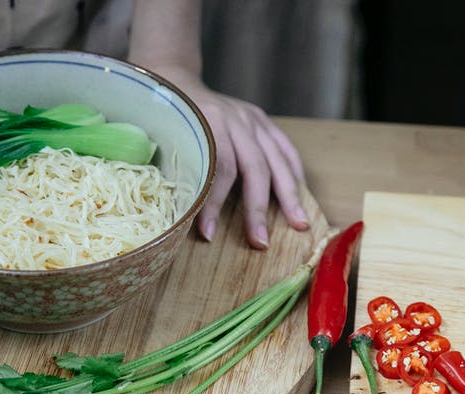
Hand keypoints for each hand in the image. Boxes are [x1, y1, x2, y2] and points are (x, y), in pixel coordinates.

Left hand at [149, 66, 309, 248]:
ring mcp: (253, 118)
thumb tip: (183, 215)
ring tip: (299, 224)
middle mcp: (236, 118)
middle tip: (260, 241)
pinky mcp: (262, 120)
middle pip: (255, 168)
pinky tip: (300, 195)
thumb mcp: (165, 138)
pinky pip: (286, 148)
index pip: (219, 168)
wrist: (174, 81)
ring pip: (278, 160)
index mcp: (209, 121)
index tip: (208, 234)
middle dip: (257, 209)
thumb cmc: (166, 117)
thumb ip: (179, 168)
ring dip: (290, 195)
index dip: (213, 204)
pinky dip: (295, 172)